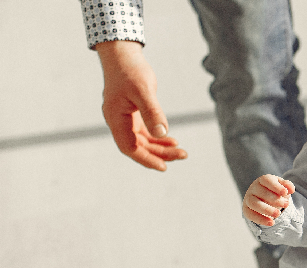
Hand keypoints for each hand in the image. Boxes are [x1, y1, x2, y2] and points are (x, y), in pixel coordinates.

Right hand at [96, 41, 187, 170]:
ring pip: (142, 141)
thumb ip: (152, 112)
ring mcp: (124, 118)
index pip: (129, 147)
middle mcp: (117, 121)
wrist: (122, 54)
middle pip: (138, 146)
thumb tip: (162, 134)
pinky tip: (172, 140)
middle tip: (183, 155)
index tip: (164, 167)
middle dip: (160, 153)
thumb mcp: (144, 90)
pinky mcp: (132, 113)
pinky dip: (158, 137)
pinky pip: (144, 132)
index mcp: (115, 118)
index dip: (146, 159)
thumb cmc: (130, 70)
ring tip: (181, 151)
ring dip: (160, 147)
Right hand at [243, 175, 295, 225]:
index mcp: (263, 180)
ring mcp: (248, 198)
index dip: (276, 186)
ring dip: (267, 210)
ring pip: (254, 203)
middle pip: (261, 193)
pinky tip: (271, 223)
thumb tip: (291, 189)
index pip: (267, 180)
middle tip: (286, 204)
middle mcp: (253, 188)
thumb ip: (287, 186)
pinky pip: (250, 215)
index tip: (285, 193)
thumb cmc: (275, 191)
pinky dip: (261, 220)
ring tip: (278, 214)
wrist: (266, 199)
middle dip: (275, 200)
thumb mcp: (282, 186)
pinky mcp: (246, 209)